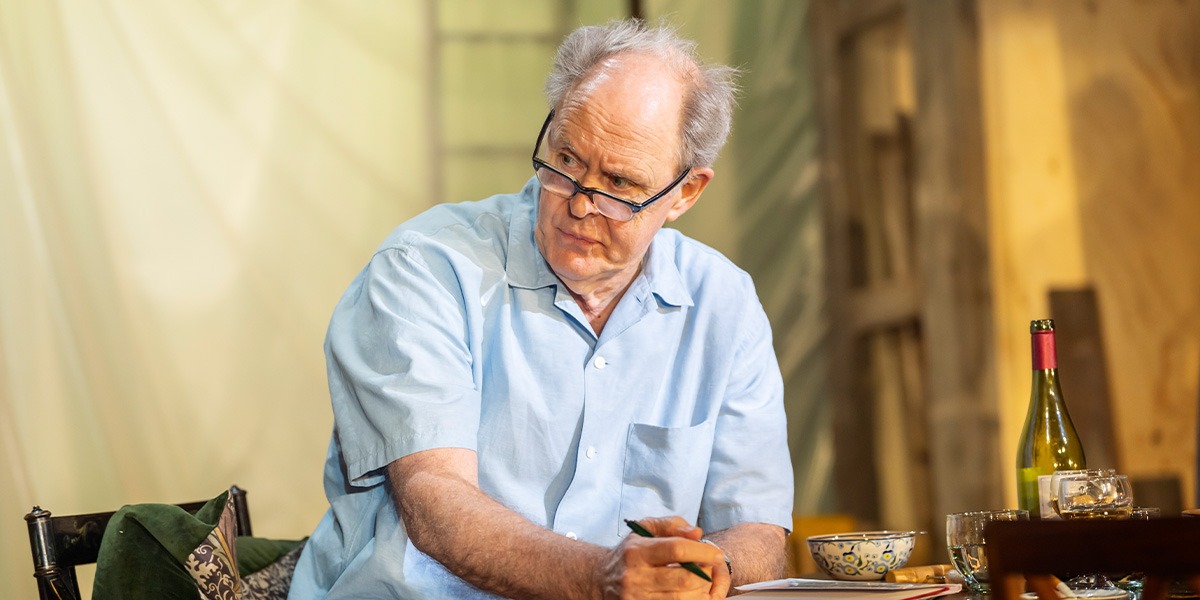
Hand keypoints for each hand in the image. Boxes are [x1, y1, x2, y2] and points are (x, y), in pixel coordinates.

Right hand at [597, 516, 731, 599]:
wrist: (600, 579)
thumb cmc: (629, 552)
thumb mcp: (644, 530)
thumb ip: (671, 525)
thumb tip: (697, 533)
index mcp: (636, 552)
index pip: (676, 549)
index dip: (702, 551)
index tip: (715, 552)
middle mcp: (634, 578)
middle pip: (683, 579)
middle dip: (704, 573)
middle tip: (709, 567)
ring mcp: (637, 599)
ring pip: (682, 599)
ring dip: (700, 591)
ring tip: (701, 580)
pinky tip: (689, 592)